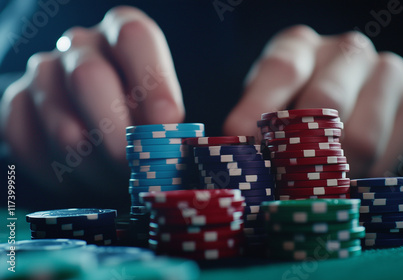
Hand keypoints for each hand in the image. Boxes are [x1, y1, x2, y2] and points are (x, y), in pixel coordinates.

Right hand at [0, 6, 183, 196]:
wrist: (105, 128)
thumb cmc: (150, 120)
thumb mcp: (174, 114)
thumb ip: (182, 122)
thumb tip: (206, 141)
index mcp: (126, 34)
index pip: (134, 39)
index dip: (153, 83)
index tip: (169, 125)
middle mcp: (81, 46)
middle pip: (89, 77)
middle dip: (117, 135)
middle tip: (137, 169)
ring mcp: (43, 74)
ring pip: (58, 117)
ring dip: (91, 162)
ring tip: (114, 180)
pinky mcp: (17, 106)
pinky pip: (23, 139)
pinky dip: (56, 169)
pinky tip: (81, 178)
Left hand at [224, 25, 402, 177]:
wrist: (379, 96)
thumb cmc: (312, 103)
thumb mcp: (280, 102)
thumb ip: (264, 124)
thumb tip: (240, 158)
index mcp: (302, 45)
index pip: (281, 70)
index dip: (259, 109)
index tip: (243, 144)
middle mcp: (346, 50)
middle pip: (324, 103)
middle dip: (303, 152)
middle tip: (287, 184)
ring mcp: (386, 71)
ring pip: (362, 137)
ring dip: (340, 173)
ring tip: (325, 186)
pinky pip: (390, 154)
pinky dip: (368, 175)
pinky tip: (357, 175)